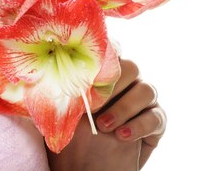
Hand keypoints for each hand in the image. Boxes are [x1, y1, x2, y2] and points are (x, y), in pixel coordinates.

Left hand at [46, 58, 165, 170]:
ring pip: (146, 89)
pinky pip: (156, 117)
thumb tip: (54, 71)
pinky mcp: (156, 122)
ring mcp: (144, 100)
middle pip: (131, 67)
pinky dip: (139, 125)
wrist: (89, 168)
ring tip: (104, 126)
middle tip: (93, 104)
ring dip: (124, 107)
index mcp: (106, 74)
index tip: (93, 62)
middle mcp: (128, 82)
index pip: (112, 52)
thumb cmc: (75, 136)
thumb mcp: (68, 111)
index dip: (107, 51)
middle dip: (114, 84)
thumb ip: (68, 90)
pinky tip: (121, 136)